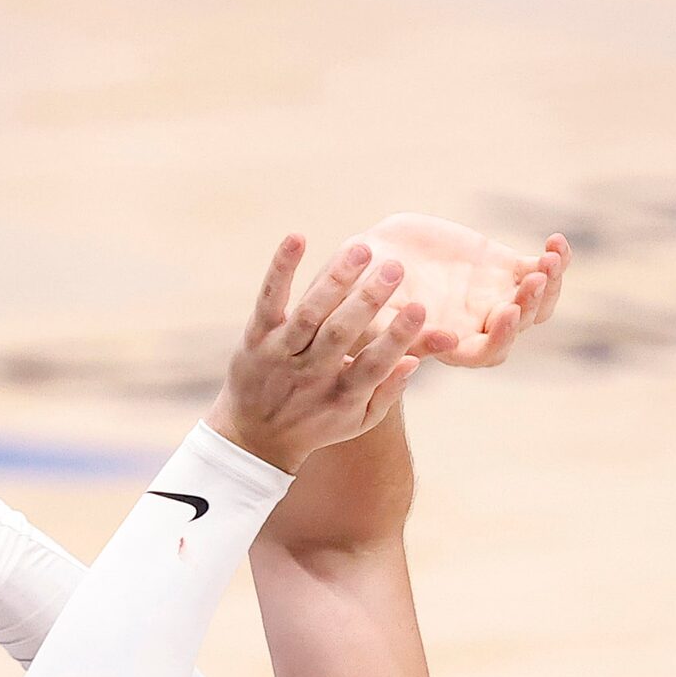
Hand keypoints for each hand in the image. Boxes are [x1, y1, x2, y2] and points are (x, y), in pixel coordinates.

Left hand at [205, 237, 443, 473]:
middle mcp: (311, 374)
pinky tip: (298, 238)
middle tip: (396, 268)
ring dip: (336, 280)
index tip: (421, 309)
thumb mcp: (358, 419)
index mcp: (342, 395)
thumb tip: (416, 359)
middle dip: (369, 300)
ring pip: (310, 314)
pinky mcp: (256, 337)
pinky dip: (282, 269)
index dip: (398, 337)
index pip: (375, 364)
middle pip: (342, 334)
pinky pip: (270, 299)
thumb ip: (389, 391)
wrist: (254, 438)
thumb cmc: (318, 422)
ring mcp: (281, 354)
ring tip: (362, 250)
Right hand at [355, 214, 568, 367]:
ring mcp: (494, 295)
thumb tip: (445, 342)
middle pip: (519, 327)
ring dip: (550, 283)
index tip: (508, 311)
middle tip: (534, 279)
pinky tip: (557, 242)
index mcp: (452, 344)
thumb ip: (404, 331)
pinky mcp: (502, 267)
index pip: (488, 352)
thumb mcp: (375, 312)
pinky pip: (539, 268)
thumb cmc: (362, 293)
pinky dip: (556, 259)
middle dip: (531, 304)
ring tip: (551, 259)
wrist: (372, 256)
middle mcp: (478, 324)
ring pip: (538, 302)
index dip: (503, 337)